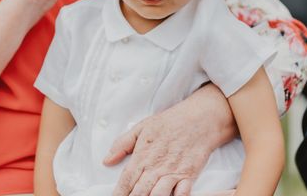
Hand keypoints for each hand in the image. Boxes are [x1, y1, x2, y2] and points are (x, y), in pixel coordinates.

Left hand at [104, 85, 234, 195]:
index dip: (119, 193)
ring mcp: (173, 172)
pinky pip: (182, 194)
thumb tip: (107, 160)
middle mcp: (157, 166)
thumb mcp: (142, 127)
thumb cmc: (170, 122)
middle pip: (140, 192)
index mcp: (143, 155)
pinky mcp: (189, 175)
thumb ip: (122, 144)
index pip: (126, 180)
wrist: (199, 118)